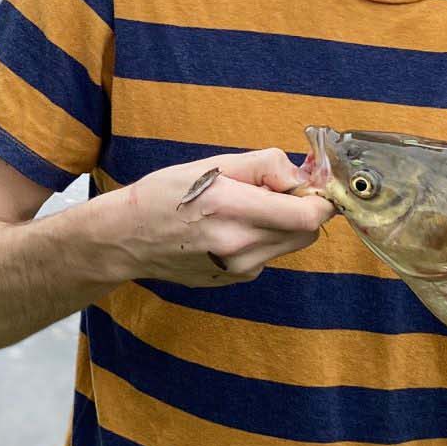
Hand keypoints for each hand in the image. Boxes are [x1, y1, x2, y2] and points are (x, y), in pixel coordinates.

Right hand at [116, 147, 333, 288]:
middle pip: (307, 232)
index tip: (310, 185)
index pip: (309, 215)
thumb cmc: (164, 195)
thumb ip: (264, 166)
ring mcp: (238, 270)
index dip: (320, 198)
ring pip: (288, 245)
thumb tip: (301, 176)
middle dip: (301, 210)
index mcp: (234, 209)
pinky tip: (228, 230)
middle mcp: (240, 246)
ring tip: (243, 210)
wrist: (126, 238)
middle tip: (272, 192)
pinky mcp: (234, 281)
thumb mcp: (212, 164)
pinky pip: (266, 257)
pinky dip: (260, 241)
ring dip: (280, 225)